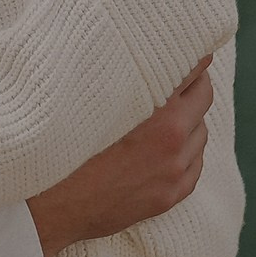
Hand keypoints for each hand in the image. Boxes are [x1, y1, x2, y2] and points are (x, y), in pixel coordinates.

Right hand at [30, 61, 212, 255]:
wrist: (52, 205)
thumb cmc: (65, 145)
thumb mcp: (97, 100)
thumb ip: (131, 77)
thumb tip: (151, 53)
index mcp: (156, 112)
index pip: (193, 73)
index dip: (191, 59)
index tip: (188, 51)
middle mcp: (173, 141)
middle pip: (203, 100)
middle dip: (193, 86)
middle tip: (177, 78)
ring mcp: (174, 171)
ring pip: (201, 133)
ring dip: (190, 120)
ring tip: (167, 114)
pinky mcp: (170, 196)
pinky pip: (196, 165)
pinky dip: (189, 152)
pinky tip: (170, 147)